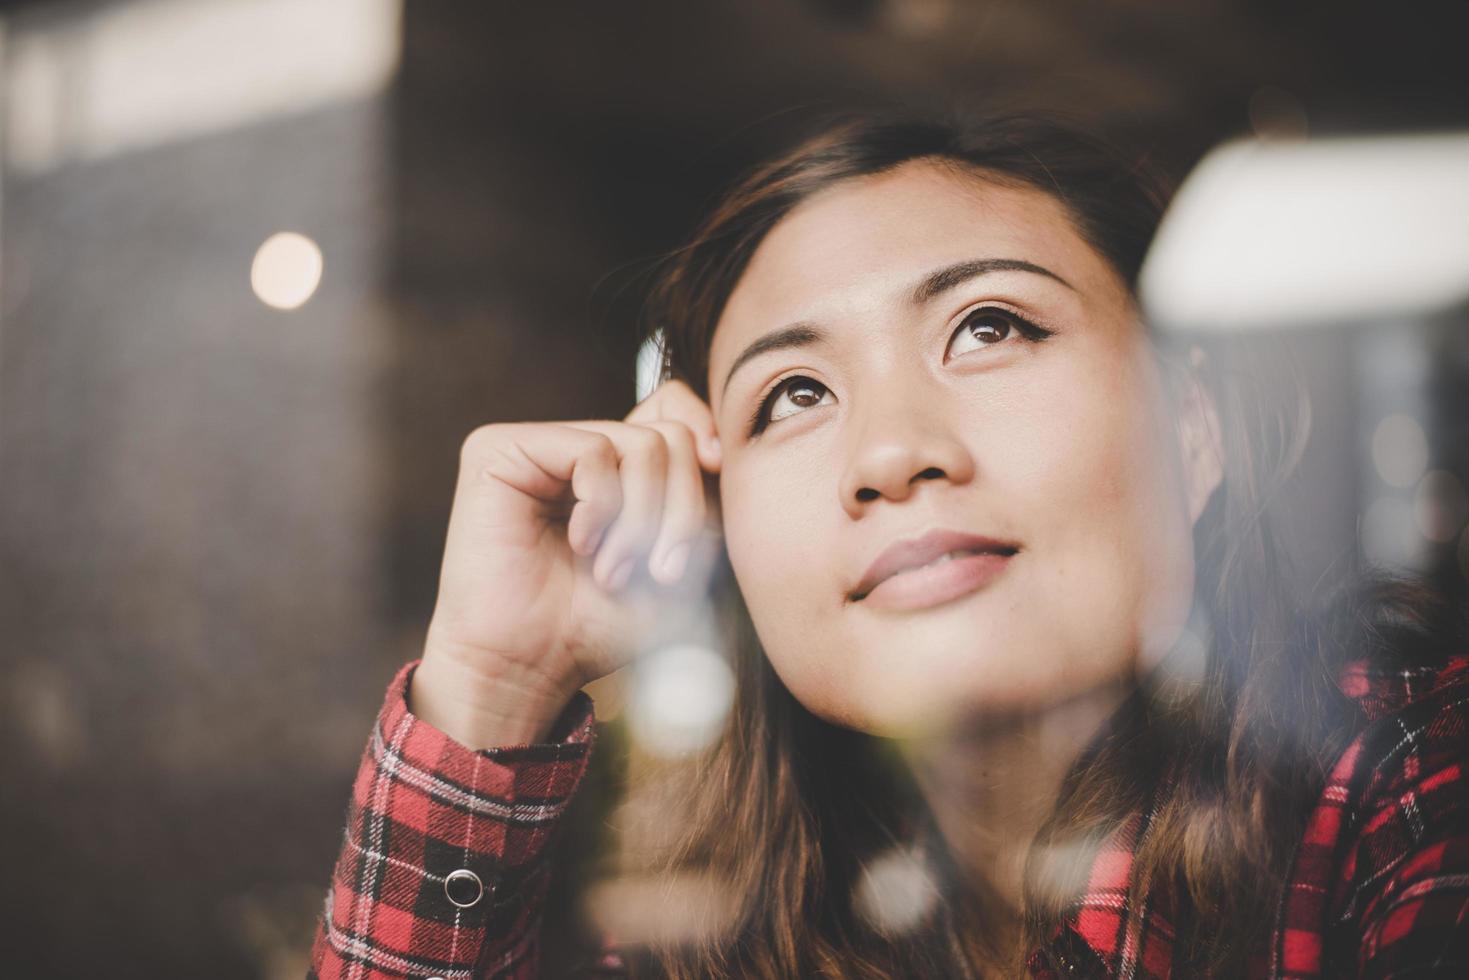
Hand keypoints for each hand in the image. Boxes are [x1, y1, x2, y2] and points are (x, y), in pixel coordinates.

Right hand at [410, 378, 721, 747]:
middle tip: (661, 571)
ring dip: (644, 520)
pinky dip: (602, 506)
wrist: (528, 668)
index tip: (712, 502)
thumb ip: (700, 503)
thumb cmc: (596, 626)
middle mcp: (575, 447)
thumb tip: (717, 450)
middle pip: (672, 433)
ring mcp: (538, 445)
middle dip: (682, 509)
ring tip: (615, 571)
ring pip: (643, 443)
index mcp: (613, 468)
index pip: (676, 412)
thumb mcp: (676, 562)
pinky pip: (592, 450)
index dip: (706, 446)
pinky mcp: (500, 450)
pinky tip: (581, 544)